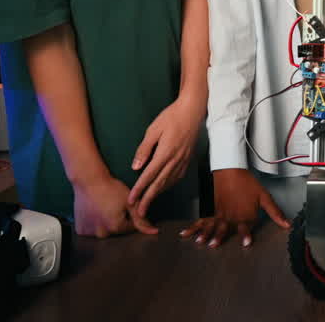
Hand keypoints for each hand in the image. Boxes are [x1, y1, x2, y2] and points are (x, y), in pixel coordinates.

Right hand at [74, 174, 157, 237]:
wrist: (89, 180)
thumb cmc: (111, 188)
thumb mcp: (130, 202)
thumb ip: (141, 219)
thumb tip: (154, 232)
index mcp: (115, 227)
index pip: (130, 228)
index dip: (130, 216)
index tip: (123, 205)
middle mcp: (102, 234)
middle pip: (116, 232)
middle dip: (118, 221)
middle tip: (112, 205)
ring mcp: (89, 233)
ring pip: (104, 232)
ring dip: (105, 224)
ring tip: (103, 208)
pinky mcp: (80, 230)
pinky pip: (91, 231)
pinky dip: (93, 224)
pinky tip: (94, 212)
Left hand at [127, 96, 202, 217]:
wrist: (193, 111)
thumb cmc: (171, 117)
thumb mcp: (153, 130)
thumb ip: (144, 149)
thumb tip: (136, 167)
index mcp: (165, 153)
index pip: (149, 176)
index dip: (139, 190)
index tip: (131, 200)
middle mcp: (175, 160)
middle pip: (159, 184)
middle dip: (148, 199)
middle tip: (139, 213)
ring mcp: (183, 161)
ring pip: (169, 183)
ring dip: (158, 195)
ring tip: (148, 204)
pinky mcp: (188, 160)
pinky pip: (177, 177)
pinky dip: (168, 186)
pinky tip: (162, 188)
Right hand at [180, 169, 290, 247]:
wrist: (231, 170)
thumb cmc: (247, 183)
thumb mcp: (264, 197)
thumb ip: (275, 213)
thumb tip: (286, 224)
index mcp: (244, 214)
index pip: (246, 227)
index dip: (246, 235)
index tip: (246, 243)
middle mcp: (231, 216)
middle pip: (225, 228)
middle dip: (219, 237)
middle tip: (214, 245)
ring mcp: (220, 214)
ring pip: (211, 226)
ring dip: (205, 233)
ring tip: (200, 241)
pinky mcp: (212, 210)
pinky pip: (202, 221)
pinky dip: (193, 227)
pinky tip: (186, 233)